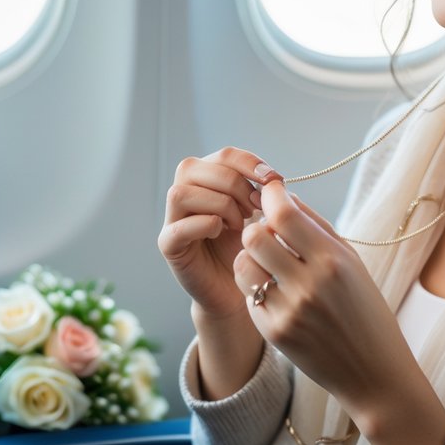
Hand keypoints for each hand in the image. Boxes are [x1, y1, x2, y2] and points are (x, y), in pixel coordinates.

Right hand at [159, 147, 278, 319]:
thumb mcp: (260, 214)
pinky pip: (178, 227)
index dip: (250, 162)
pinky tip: (222, 233)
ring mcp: (172, 220)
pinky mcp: (169, 246)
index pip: (223, 155)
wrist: (240, 289)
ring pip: (181, 193)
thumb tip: (274, 179)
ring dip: (219, 204)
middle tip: (256, 207)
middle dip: (235, 183)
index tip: (275, 180)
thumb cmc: (249, 248)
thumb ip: (263, 192)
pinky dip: (205, 224)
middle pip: (195, 167)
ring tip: (239, 223)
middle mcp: (185, 194)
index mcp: (207, 180)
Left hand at [236, 182, 444, 444]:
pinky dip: (256, 286)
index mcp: (333, 261)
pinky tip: (275, 290)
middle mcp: (309, 285)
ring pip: (243, 264)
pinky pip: (248, 295)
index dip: (271, 197)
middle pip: (254, 237)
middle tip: (269, 232)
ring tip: (269, 262)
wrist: (373, 371)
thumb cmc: (365, 308)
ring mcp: (289, 311)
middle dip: (257, 228)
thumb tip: (283, 196)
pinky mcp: (274, 333)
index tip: (271, 192)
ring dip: (251, 257)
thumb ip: (317, 226)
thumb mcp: (352, 261)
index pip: (284, 215)